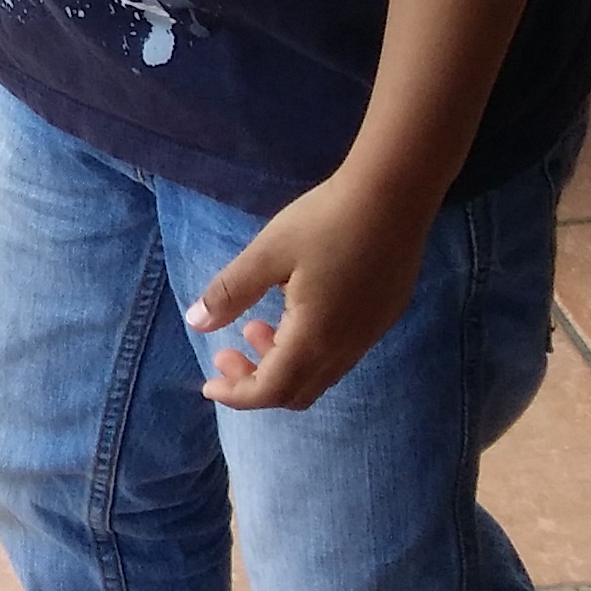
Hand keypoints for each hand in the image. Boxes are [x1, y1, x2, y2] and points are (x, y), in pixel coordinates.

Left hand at [184, 168, 441, 412]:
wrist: (394, 196)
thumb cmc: (325, 222)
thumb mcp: (267, 253)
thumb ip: (230, 293)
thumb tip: (196, 324)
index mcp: (315, 339)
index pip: (271, 391)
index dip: (237, 395)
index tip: (208, 384)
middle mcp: (346, 348)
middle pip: (297, 392)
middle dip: (255, 382)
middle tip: (226, 354)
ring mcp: (370, 335)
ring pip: (319, 374)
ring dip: (282, 363)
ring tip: (255, 325)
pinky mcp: (383, 317)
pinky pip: (339, 355)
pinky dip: (307, 350)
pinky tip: (294, 310)